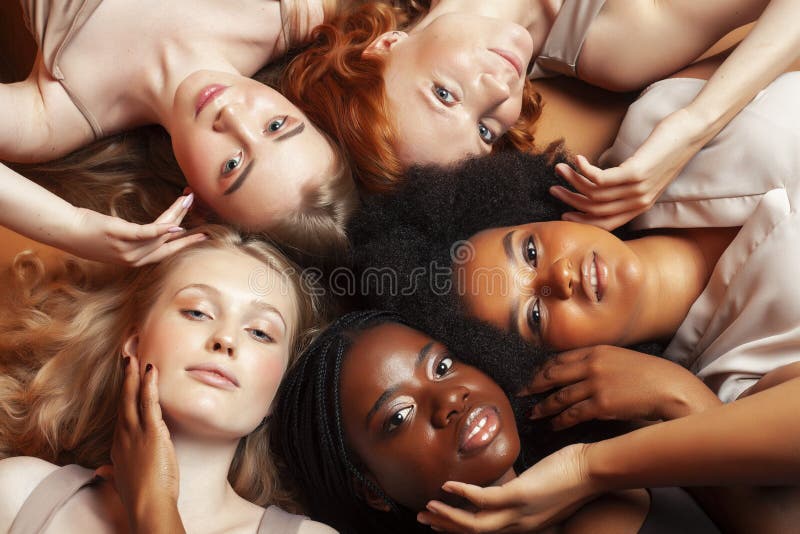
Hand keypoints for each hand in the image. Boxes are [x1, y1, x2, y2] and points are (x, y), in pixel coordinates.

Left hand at [62, 193, 205, 264]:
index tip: (202, 236)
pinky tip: (174, 225)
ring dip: (178, 216)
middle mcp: (134, 258)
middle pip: (168, 243)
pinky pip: (145, 234)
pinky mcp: (119, 235)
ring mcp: (126, 248)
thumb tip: (155, 228)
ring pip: (160, 234)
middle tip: (205, 225)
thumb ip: (135, 237)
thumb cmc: (90, 232)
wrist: (66, 231)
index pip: (166, 253)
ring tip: (187, 199)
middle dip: (189, 234)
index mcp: (135, 260)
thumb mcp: (117, 239)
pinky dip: (161, 230)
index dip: (185, 244)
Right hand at [96, 356, 180, 531]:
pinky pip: (149, 402)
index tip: (126, 381)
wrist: (147, 504)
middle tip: (127, 358)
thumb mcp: (121, 481)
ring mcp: (136, 432)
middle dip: (125, 377)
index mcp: (119, 445)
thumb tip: (102, 472)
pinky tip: (150, 370)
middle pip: (123, 400)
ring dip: (133, 375)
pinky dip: (149, 385)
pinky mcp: (151, 432)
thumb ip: (111, 473)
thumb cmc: (139, 495)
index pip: (122, 415)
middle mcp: (124, 435)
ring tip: (134, 357)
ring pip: (132, 397)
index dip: (124, 397)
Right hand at [417, 444, 596, 532]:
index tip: (440, 520)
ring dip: (448, 517)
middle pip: (474, 532)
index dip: (459, 527)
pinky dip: (463, 494)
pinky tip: (447, 485)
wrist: (593, 470)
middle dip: (445, 526)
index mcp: (524, 524)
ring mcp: (519, 512)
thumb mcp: (542, 488)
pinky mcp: (519, 496)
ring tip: (428, 509)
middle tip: (423, 519)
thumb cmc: (572, 473)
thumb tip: (506, 480)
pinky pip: (484, 499)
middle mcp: (519, 525)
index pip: (485, 530)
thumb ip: (522, 489)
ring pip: (474, 524)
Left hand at [522, 346, 719, 428]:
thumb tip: (580, 371)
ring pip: (559, 396)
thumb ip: (599, 362)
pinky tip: (553, 425)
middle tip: (520, 393)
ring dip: (543, 406)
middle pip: (552, 374)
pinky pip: (572, 414)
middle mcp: (592, 364)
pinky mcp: (601, 404)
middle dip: (533, 384)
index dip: (542, 369)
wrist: (671, 388)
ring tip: (533, 413)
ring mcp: (595, 384)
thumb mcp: (621, 358)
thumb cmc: (650, 375)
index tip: (532, 376)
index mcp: (596, 350)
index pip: (559, 358)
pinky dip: (559, 420)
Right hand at [551, 108, 706, 230]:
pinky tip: (577, 159)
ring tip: (560, 168)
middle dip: (570, 200)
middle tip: (554, 189)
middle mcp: (639, 201)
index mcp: (641, 205)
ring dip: (573, 180)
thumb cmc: (669, 146)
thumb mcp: (646, 170)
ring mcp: (638, 188)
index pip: (606, 223)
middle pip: (595, 209)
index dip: (582, 219)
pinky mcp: (635, 173)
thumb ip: (627, 181)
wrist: (693, 131)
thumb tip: (600, 180)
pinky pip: (601, 179)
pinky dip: (584, 170)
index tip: (563, 211)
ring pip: (595, 194)